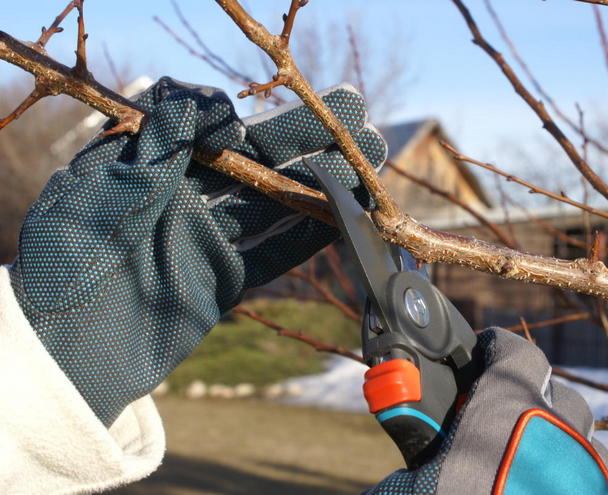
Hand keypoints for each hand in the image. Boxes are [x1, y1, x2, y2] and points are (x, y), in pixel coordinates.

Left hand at [10, 77, 385, 425]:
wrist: (65, 349)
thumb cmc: (68, 260)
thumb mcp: (104, 186)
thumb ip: (159, 141)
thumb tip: (210, 102)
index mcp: (155, 169)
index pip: (224, 132)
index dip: (270, 122)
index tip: (308, 113)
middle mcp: (185, 201)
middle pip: (260, 167)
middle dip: (311, 146)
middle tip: (363, 127)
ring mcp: (206, 243)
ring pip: (273, 208)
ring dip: (320, 190)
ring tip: (365, 170)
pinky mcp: (220, 283)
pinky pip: (270, 257)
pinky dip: (305, 240)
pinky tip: (339, 221)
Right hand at [367, 328, 607, 494]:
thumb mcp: (418, 489)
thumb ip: (409, 469)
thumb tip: (392, 479)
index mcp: (508, 410)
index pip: (516, 351)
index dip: (498, 348)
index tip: (483, 353)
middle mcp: (557, 428)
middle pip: (553, 393)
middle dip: (528, 398)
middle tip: (498, 421)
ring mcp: (588, 464)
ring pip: (576, 432)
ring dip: (553, 435)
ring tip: (524, 458)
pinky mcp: (604, 493)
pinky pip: (591, 470)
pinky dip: (570, 470)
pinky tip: (544, 486)